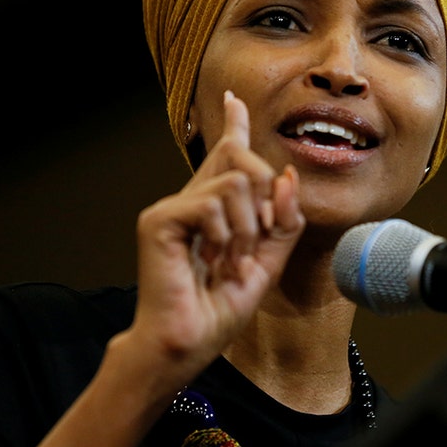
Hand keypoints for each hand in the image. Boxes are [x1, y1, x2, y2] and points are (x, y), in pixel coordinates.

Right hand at [132, 90, 303, 373]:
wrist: (185, 345)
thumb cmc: (215, 313)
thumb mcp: (265, 265)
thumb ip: (281, 223)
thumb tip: (286, 176)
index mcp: (212, 210)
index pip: (224, 156)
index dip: (233, 126)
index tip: (234, 101)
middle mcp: (189, 202)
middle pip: (240, 157)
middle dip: (265, 196)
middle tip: (253, 244)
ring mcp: (170, 208)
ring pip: (236, 180)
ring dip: (247, 229)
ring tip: (229, 263)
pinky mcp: (159, 219)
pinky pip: (214, 202)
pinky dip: (226, 235)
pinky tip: (211, 260)